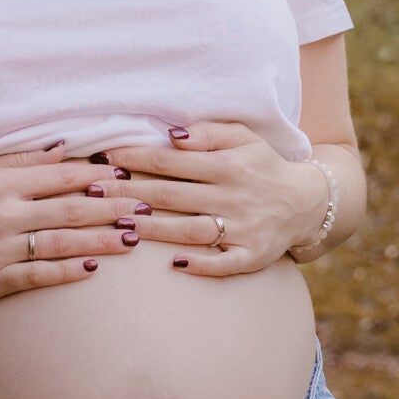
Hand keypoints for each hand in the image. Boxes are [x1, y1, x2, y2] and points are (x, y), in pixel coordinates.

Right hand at [0, 149, 148, 302]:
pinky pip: (38, 275)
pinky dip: (67, 271)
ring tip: (131, 238)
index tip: (125, 178)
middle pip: (69, 209)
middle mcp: (2, 214)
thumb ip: (20, 160)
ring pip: (61, 243)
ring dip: (100, 240)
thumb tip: (65, 149)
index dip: (95, 177)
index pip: (59, 177)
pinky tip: (93, 267)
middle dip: (112, 208)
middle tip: (144, 207)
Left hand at [118, 120, 327, 277]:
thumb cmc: (262, 165)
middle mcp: (234, 196)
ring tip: (118, 226)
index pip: (171, 161)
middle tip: (92, 192)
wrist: (306, 202)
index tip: (103, 158)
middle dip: (128, 193)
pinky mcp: (253, 256)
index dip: (134, 158)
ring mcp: (243, 229)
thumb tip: (171, 136)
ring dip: (153, 229)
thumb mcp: (243, 137)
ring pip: (190, 230)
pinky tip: (173, 264)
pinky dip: (200, 264)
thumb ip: (208, 133)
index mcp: (228, 164)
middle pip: (172, 195)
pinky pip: (224, 264)